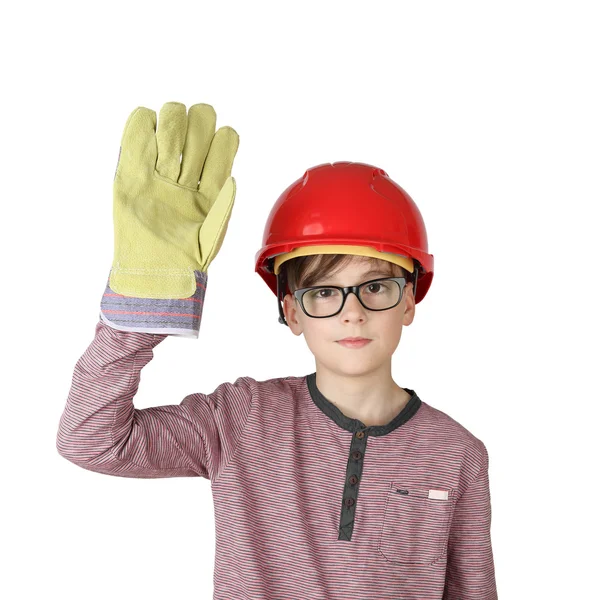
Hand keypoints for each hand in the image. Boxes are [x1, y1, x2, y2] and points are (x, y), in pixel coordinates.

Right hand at [109, 102, 238, 297]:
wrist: (152, 270)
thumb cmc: (186, 258)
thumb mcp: (212, 235)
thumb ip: (222, 204)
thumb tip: (230, 178)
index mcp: (213, 183)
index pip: (226, 140)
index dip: (222, 141)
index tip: (213, 161)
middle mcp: (189, 171)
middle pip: (200, 120)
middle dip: (196, 126)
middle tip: (186, 151)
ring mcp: (161, 168)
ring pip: (171, 118)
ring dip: (171, 123)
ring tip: (165, 150)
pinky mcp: (132, 169)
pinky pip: (137, 129)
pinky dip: (141, 123)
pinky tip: (145, 142)